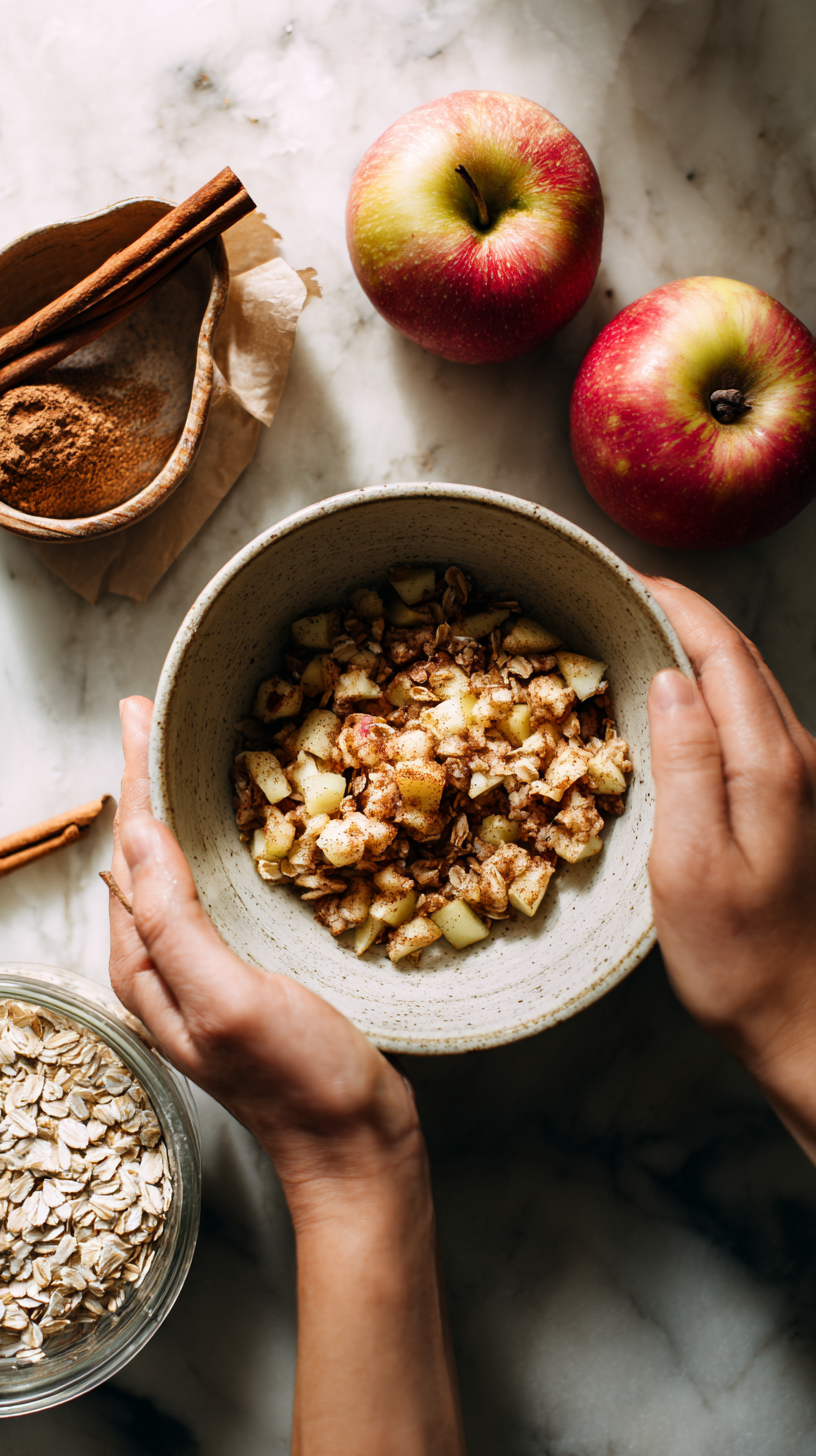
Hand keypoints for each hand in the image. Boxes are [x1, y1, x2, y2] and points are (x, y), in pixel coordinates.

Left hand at [108, 697, 465, 1454]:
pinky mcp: (245, 975)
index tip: (139, 714)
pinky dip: (213, 849)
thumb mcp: (229, 998)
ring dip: (175, 812)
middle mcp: (163, 967)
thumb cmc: (297, 1077)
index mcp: (146, 967)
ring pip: (175, 872)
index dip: (135, 779)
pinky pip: (213, 893)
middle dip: (146, 784)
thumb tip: (138, 836)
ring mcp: (204, 972)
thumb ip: (176, 921)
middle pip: (145, 856)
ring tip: (180, 759)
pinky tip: (230, 835)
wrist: (356, 1145)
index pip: (132, 852)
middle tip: (155, 718)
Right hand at [644, 577, 815, 1160]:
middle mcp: (798, 758)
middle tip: (620, 593)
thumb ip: (685, 763)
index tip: (623, 577)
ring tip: (639, 631)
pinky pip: (750, 719)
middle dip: (683, 613)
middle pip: (740, 658)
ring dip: (698, 648)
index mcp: (772, 764)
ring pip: (748, 685)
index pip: (722, 652)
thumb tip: (668, 680)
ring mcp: (803, 779)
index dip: (674, 604)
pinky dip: (711, 690)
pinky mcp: (795, 803)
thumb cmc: (738, 959)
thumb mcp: (689, 864)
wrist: (805, 1022)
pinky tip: (677, 700)